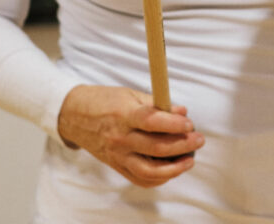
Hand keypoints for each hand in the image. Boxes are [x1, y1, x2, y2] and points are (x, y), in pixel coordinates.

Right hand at [57, 85, 204, 187]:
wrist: (75, 116)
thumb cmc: (105, 101)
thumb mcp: (130, 94)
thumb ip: (156, 104)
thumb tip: (182, 111)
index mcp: (124, 115)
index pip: (152, 121)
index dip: (174, 123)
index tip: (189, 123)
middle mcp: (120, 138)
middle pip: (156, 147)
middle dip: (182, 145)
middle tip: (198, 140)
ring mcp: (117, 156)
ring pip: (149, 171)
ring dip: (174, 168)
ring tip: (189, 160)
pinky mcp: (116, 166)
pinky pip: (140, 179)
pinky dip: (158, 178)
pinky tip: (171, 169)